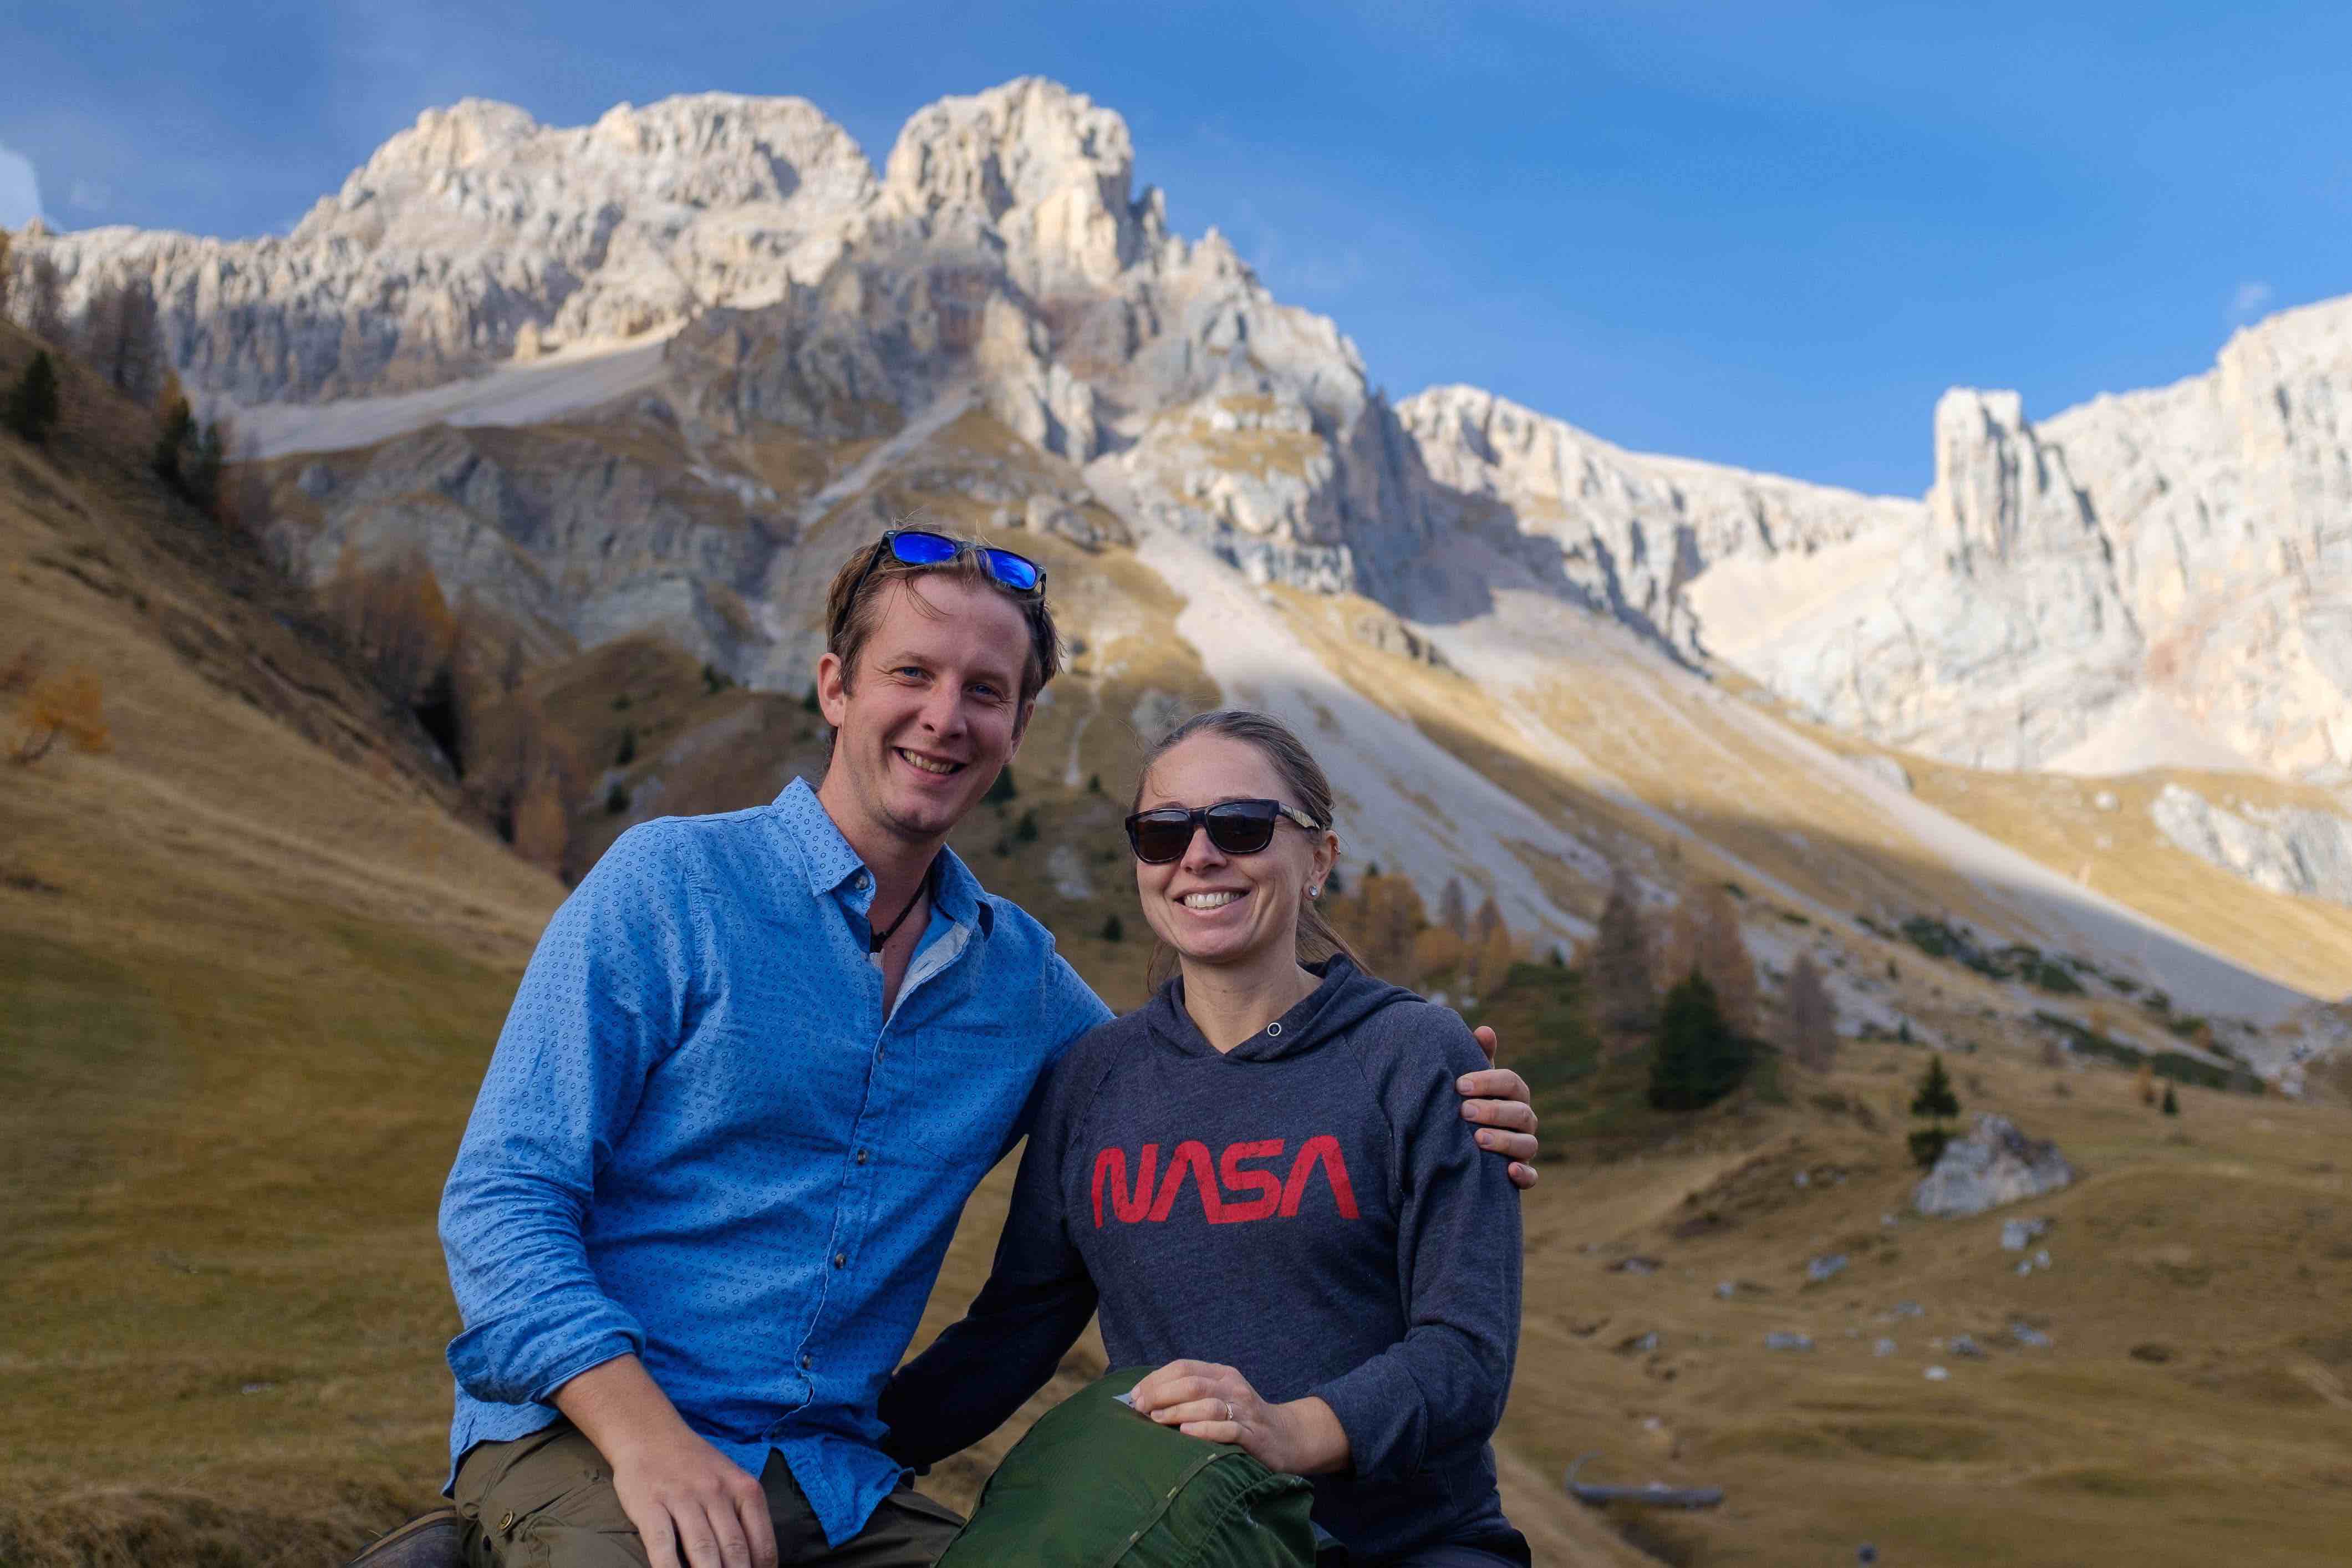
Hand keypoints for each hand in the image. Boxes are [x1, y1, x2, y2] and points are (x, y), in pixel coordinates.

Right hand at [607, 1424, 777, 1567]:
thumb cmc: (695, 1465)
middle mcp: (716, 1492)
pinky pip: (662, 1545)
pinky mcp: (651, 1505)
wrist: (650, 1433)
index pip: (761, 1542)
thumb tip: (758, 1562)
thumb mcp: (731, 1480)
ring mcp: (683, 1498)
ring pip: (703, 1550)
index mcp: (743, 1489)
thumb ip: (744, 1517)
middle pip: (734, 1550)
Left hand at [1131, 1360, 1349, 1475]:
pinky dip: (1204, 1430)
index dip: (1156, 1379)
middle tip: (1140, 1409)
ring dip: (1178, 1411)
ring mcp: (1244, 1410)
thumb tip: (1144, 1399)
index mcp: (1221, 1373)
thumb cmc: (1241, 1417)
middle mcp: (1232, 1387)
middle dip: (1161, 1394)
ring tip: (1156, 1420)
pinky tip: (1186, 1433)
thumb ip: (1189, 1394)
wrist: (1286, 1437)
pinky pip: (1227, 1429)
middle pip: (1192, 1383)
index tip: (1135, 1396)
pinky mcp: (1253, 1435)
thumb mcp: (1219, 1396)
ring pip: (1208, 1404)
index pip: (1183, 1367)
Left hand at [1461, 1025, 1539, 1188]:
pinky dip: (1525, 1176)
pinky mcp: (1522, 1173)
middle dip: (1494, 1111)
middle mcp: (1524, 1119)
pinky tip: (1509, 1171)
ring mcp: (1525, 1147)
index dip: (1489, 1082)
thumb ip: (1477, 1056)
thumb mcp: (1472, 1082)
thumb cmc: (1470, 1103)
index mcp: (1514, 1094)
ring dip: (1505, 1141)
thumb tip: (1484, 1030)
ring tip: (1478, 1138)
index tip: (1460, 1084)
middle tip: (1464, 1111)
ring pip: (1528, 1144)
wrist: (1466, 1143)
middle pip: (1521, 1113)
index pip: (1511, 1083)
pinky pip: (1532, 1177)